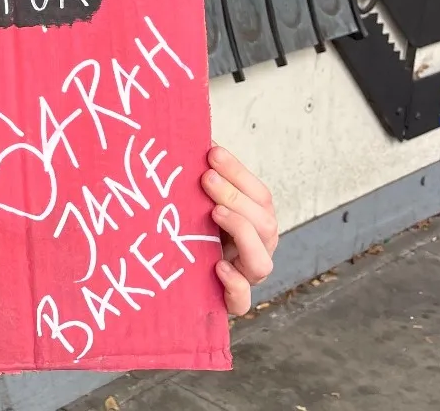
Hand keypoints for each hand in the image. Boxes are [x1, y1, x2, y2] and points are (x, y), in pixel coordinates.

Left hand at [200, 144, 276, 315]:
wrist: (175, 283)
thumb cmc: (189, 235)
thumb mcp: (195, 205)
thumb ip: (198, 179)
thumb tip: (184, 136)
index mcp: (253, 223)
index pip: (259, 194)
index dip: (239, 172)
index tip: (212, 151)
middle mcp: (256, 249)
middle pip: (264, 222)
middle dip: (236, 195)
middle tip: (205, 178)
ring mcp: (245, 277)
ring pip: (262, 261)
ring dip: (242, 232)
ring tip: (215, 213)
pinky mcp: (229, 303)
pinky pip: (243, 301)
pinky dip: (235, 285)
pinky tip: (217, 267)